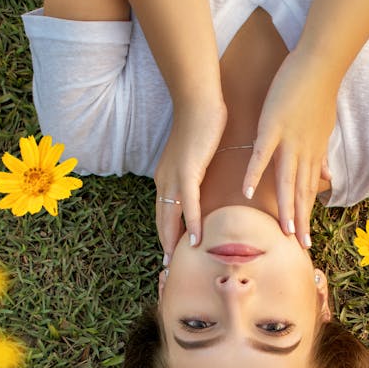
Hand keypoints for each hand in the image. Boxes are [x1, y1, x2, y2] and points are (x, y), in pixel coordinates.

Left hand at [154, 99, 227, 260]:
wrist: (199, 101)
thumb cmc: (202, 123)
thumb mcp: (197, 155)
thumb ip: (198, 173)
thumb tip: (206, 186)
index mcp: (166, 177)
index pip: (163, 213)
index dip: (166, 234)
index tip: (171, 253)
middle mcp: (165, 180)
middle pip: (162, 220)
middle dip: (165, 244)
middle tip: (170, 267)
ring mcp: (174, 176)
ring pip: (170, 217)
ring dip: (174, 241)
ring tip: (179, 261)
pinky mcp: (188, 171)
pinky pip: (188, 204)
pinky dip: (191, 223)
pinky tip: (196, 240)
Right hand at [242, 49, 337, 246]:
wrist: (320, 64)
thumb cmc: (319, 92)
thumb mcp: (324, 129)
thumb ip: (322, 157)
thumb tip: (329, 178)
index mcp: (312, 153)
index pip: (309, 190)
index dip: (307, 213)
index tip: (306, 237)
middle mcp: (303, 152)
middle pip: (300, 192)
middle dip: (300, 220)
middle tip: (300, 246)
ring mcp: (288, 140)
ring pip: (286, 180)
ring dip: (284, 206)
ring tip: (282, 231)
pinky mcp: (273, 126)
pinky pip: (262, 154)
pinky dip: (255, 173)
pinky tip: (247, 191)